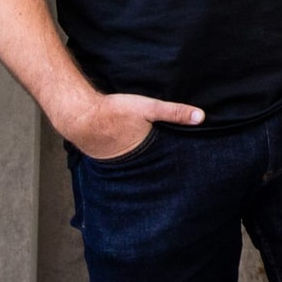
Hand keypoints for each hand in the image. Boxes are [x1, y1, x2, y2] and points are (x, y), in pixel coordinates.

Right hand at [63, 92, 202, 160]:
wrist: (79, 116)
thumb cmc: (114, 111)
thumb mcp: (148, 107)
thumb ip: (174, 112)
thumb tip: (201, 117)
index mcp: (147, 152)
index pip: (168, 163)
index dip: (178, 165)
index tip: (193, 169)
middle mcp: (133, 162)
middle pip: (153, 167)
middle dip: (164, 169)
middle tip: (180, 174)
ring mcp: (118, 163)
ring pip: (138, 166)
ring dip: (146, 166)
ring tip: (158, 167)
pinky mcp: (106, 159)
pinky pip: (123, 162)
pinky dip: (129, 160)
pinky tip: (133, 156)